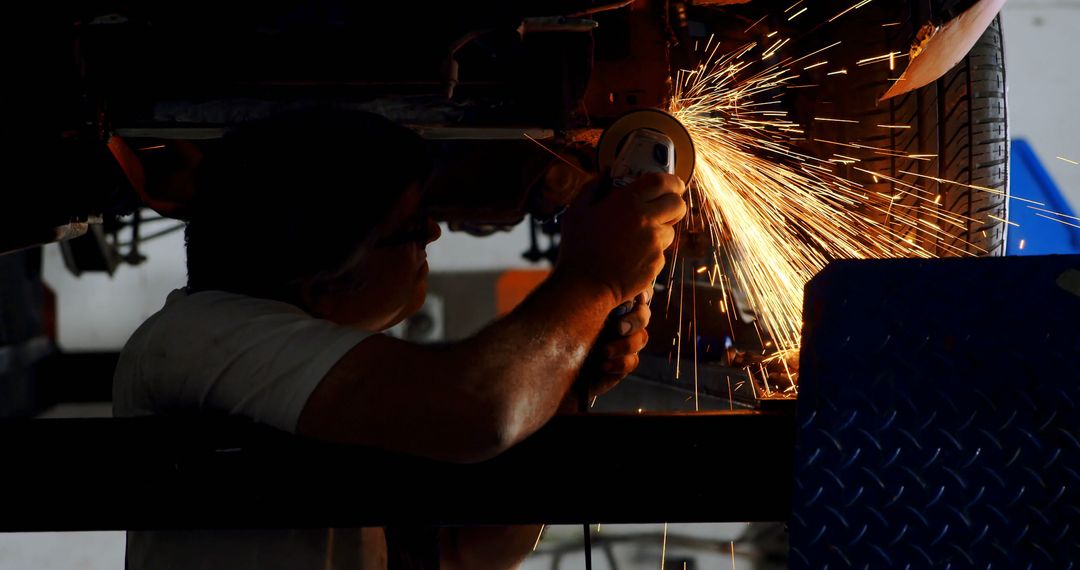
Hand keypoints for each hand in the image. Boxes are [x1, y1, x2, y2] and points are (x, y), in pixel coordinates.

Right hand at [557, 172, 686, 306]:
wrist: (586, 286)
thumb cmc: (578, 247)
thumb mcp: (577, 211)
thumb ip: (593, 187)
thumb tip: (606, 173)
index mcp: (629, 202)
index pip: (664, 182)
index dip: (671, 181)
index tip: (670, 184)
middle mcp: (647, 220)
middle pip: (678, 205)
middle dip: (673, 204)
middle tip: (660, 207)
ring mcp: (655, 244)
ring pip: (671, 230)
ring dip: (660, 229)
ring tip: (637, 236)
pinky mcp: (657, 264)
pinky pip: (661, 251)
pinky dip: (651, 250)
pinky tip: (632, 255)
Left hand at [560, 291, 651, 413]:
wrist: (552, 370)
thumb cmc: (560, 335)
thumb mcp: (578, 313)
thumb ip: (599, 298)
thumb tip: (618, 286)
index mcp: (612, 303)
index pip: (637, 294)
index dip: (642, 294)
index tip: (638, 297)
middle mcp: (620, 320)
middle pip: (643, 314)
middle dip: (635, 320)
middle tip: (619, 328)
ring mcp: (623, 342)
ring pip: (641, 338)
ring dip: (626, 344)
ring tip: (604, 351)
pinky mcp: (622, 364)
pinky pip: (633, 361)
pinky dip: (620, 362)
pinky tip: (603, 365)